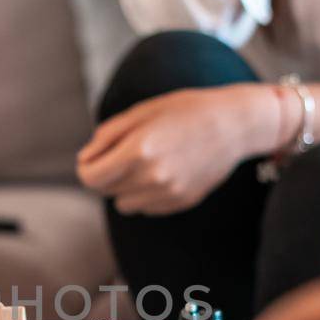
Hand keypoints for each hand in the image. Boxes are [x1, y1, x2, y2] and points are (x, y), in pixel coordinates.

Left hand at [76, 84, 286, 214]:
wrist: (234, 125)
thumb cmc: (185, 110)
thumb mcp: (142, 112)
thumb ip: (107, 136)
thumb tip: (84, 159)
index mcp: (138, 151)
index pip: (90, 178)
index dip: (87, 167)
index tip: (93, 158)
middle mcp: (151, 177)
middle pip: (106, 191)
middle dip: (108, 173)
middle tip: (125, 153)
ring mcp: (167, 193)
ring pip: (124, 204)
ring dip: (126, 187)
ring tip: (146, 163)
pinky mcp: (179, 203)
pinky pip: (146, 208)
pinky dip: (146, 194)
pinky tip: (165, 172)